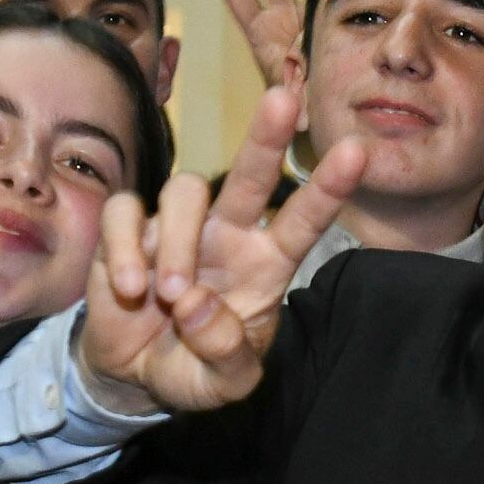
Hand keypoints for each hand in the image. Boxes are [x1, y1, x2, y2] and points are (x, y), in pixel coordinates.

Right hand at [76, 80, 369, 415]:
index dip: (328, 189)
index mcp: (265, 264)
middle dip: (266, 137)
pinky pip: (126, 212)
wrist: (133, 376)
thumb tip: (199, 306)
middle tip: (284, 98)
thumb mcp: (224, 384)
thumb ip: (226, 355)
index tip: (357, 153)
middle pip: (251, 175)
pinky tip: (129, 289)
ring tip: (171, 297)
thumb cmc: (194, 368)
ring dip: (178, 244)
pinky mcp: (129, 231)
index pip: (303, 221)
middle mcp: (226, 234)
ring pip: (185, 194)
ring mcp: (176, 227)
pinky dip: (125, 248)